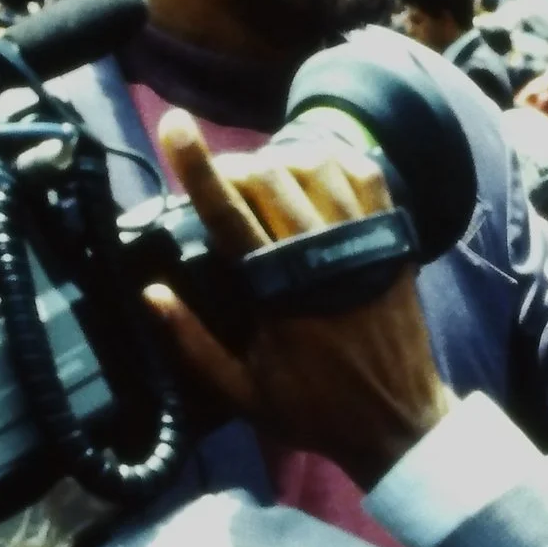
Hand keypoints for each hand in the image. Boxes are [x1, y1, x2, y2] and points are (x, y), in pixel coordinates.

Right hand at [141, 111, 453, 489]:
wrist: (398, 422)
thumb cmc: (314, 409)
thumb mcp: (241, 392)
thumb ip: (191, 343)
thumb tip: (149, 292)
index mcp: (278, 292)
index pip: (227, 212)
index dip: (197, 165)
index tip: (173, 125)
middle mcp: (322, 256)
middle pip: (270, 179)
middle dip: (235, 165)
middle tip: (218, 178)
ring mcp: (364, 242)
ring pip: (317, 167)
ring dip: (281, 160)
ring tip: (261, 175)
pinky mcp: (393, 240)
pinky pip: (366, 176)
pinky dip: (335, 160)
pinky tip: (314, 167)